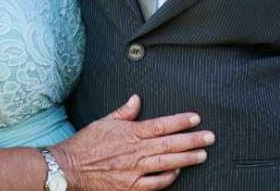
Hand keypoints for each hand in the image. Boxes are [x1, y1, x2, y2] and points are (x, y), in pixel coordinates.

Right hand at [52, 95, 214, 190]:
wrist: (70, 167)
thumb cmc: (85, 144)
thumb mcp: (103, 122)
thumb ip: (123, 112)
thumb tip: (137, 99)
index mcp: (128, 133)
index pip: (160, 125)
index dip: (180, 121)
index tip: (195, 118)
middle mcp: (134, 150)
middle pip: (169, 144)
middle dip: (192, 139)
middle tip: (210, 137)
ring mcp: (134, 170)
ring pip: (167, 163)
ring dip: (187, 158)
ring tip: (202, 154)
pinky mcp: (131, 186)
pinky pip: (156, 183)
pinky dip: (169, 177)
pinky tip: (179, 173)